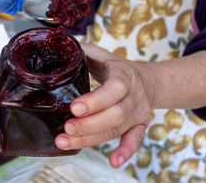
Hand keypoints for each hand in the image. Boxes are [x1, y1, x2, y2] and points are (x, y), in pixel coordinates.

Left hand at [55, 43, 154, 167]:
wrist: (146, 81)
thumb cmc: (117, 68)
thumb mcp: (103, 55)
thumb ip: (83, 51)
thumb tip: (58, 44)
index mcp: (123, 75)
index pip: (114, 89)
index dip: (95, 100)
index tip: (74, 107)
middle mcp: (133, 96)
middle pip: (116, 114)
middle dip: (89, 124)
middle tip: (66, 128)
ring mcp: (137, 113)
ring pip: (118, 129)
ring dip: (92, 138)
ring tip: (66, 142)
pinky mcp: (139, 126)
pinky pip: (135, 140)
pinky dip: (126, 151)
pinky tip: (113, 161)